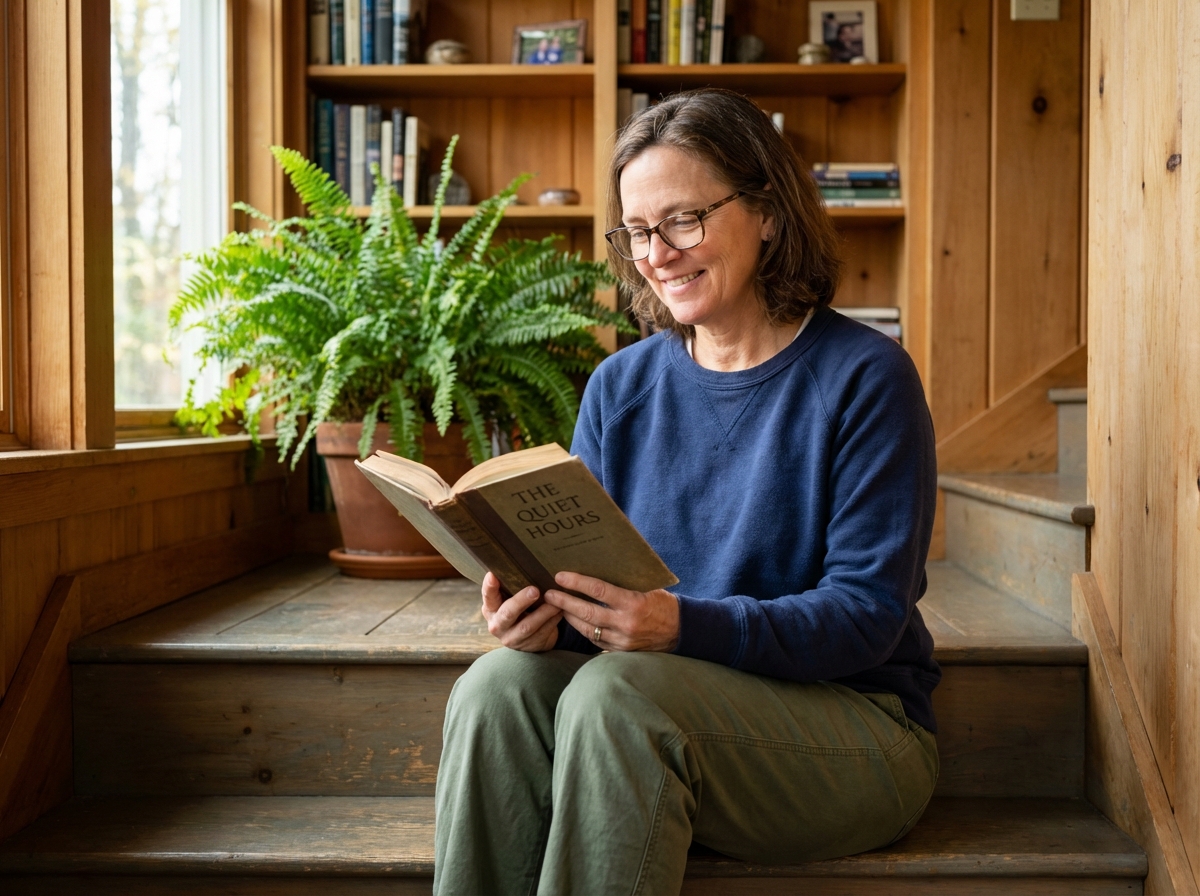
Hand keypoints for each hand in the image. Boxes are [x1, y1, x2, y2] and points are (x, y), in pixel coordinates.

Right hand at [481, 572, 561, 651]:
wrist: (527, 637)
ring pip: (528, 626)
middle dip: (521, 601)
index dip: (489, 587)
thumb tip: (523, 561)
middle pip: (508, 613)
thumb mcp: (510, 600)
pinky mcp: (528, 646)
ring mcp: (512, 638)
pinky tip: (560, 611)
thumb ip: (511, 587)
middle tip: (535, 590)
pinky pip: (542, 632)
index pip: (488, 596)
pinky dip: (553, 620)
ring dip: (544, 612)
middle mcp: (497, 625)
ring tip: (556, 602)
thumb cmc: (518, 609)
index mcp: (491, 609)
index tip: (493, 575)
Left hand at [544, 571, 679, 652]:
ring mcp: (623, 640)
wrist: (682, 630)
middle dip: (565, 602)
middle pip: (587, 612)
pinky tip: (574, 621)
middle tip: (549, 594)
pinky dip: (584, 630)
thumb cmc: (663, 604)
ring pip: (588, 629)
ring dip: (570, 617)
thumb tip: (595, 574)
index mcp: (633, 603)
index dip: (577, 583)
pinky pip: (596, 641)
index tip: (560, 576)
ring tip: (557, 606)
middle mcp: (626, 624)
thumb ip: (623, 586)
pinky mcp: (621, 651)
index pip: (598, 591)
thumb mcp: (646, 589)